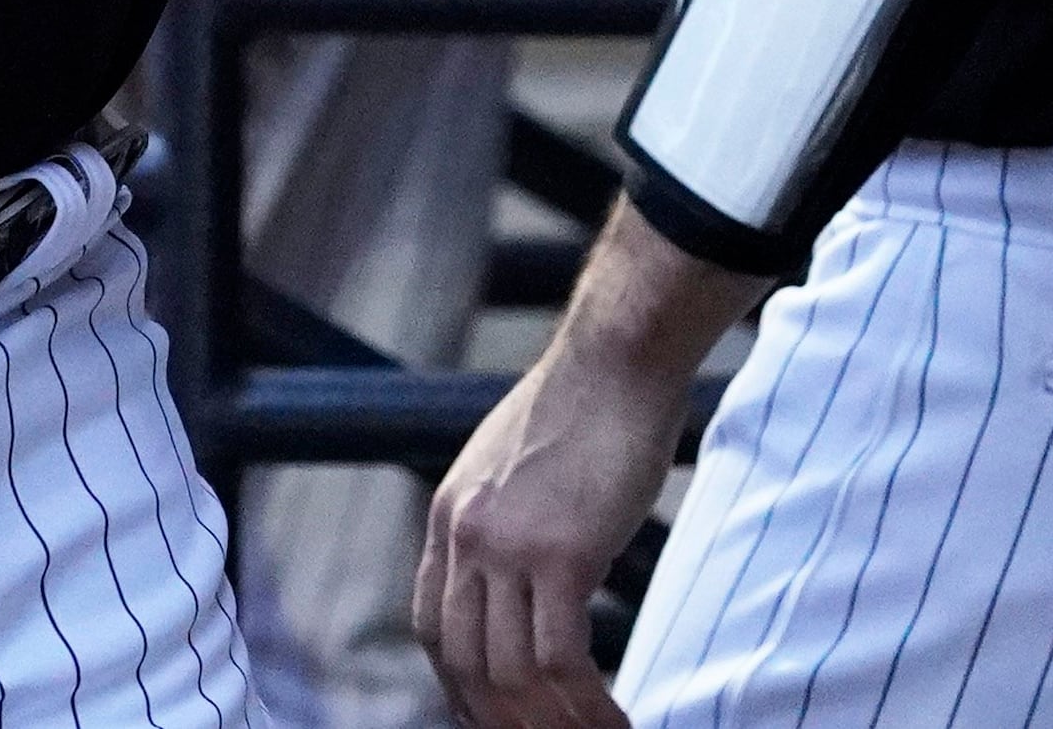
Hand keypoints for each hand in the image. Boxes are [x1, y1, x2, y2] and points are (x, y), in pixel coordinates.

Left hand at [417, 334, 692, 728]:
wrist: (617, 360)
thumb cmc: (584, 409)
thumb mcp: (510, 469)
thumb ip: (501, 524)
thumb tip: (519, 583)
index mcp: (450, 517)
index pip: (434, 628)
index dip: (459, 686)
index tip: (491, 717)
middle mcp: (465, 537)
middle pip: (466, 663)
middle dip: (504, 721)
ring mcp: (508, 548)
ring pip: (513, 674)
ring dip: (552, 725)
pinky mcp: (562, 555)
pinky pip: (564, 661)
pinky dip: (587, 706)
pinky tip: (615, 720)